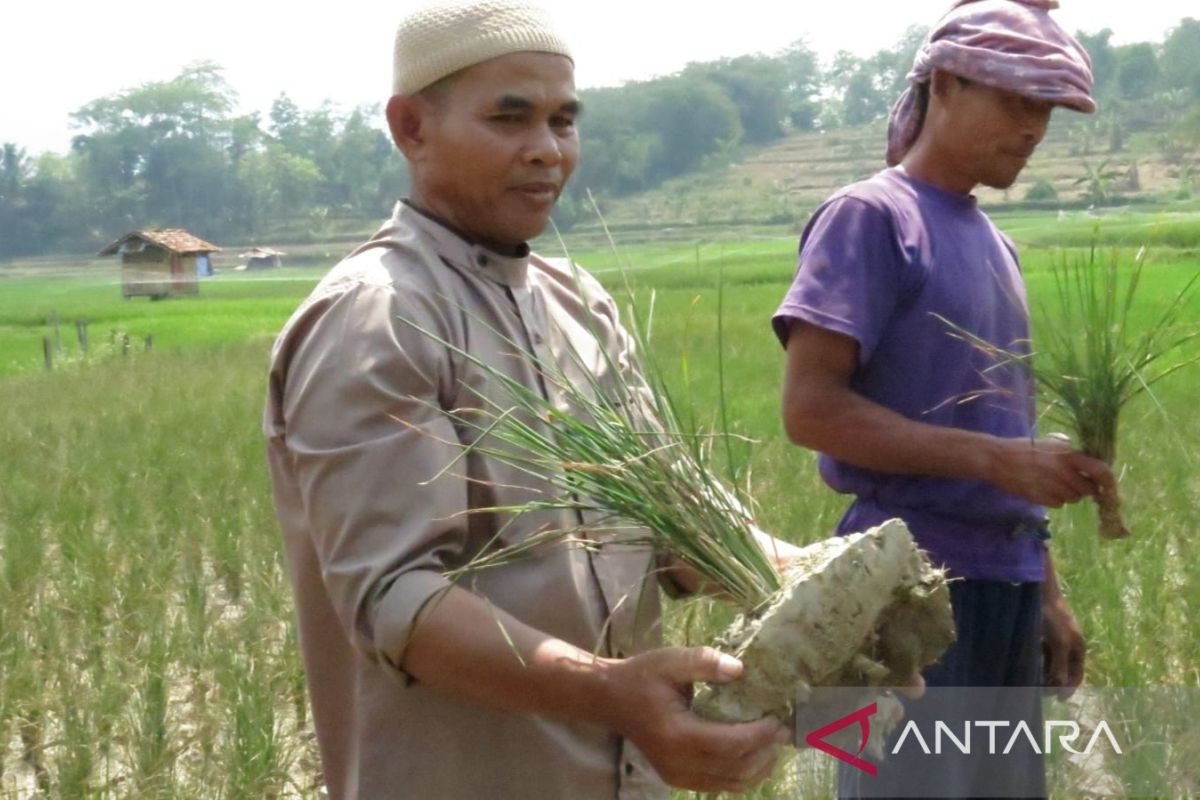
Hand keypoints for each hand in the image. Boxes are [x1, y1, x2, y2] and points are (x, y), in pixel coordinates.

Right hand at [601, 647, 789, 793]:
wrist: (610, 699)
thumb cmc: (641, 677)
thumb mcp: (670, 660)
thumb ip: (705, 662)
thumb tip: (741, 670)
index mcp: (677, 735)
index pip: (728, 745)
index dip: (757, 736)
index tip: (777, 720)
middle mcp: (678, 763)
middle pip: (734, 769)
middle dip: (765, 753)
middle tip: (783, 731)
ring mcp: (678, 775)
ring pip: (730, 783)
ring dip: (758, 768)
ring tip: (774, 745)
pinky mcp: (678, 778)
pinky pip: (719, 785)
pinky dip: (742, 774)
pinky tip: (754, 757)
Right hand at [987, 435, 1114, 507]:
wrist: (997, 458)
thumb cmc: (1023, 448)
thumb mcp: (1051, 445)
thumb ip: (1071, 456)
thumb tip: (1090, 470)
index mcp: (1068, 454)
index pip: (1101, 470)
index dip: (1109, 482)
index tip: (1109, 487)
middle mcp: (1064, 470)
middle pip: (1088, 489)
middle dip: (1083, 488)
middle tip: (1072, 482)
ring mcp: (1052, 485)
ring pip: (1073, 498)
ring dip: (1067, 494)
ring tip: (1052, 484)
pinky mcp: (1041, 497)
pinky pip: (1058, 504)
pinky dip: (1054, 500)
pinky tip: (1042, 489)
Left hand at [1041, 592, 1085, 699]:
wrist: (1039, 592)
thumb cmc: (1053, 617)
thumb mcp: (1059, 643)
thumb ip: (1060, 666)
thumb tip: (1061, 688)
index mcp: (1078, 648)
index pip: (1076, 675)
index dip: (1069, 689)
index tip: (1058, 700)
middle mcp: (1068, 645)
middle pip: (1063, 670)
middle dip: (1054, 683)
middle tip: (1041, 693)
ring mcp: (1054, 640)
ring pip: (1050, 663)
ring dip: (1044, 674)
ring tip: (1033, 684)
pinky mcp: (1042, 634)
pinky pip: (1040, 654)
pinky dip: (1036, 662)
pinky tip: (1027, 668)